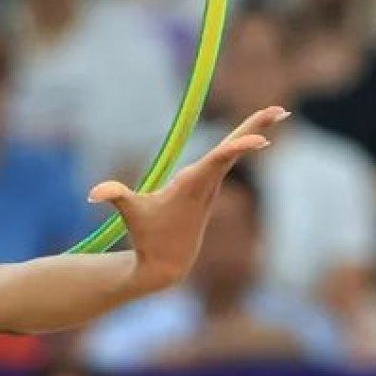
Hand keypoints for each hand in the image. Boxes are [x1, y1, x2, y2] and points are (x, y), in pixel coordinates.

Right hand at [90, 107, 286, 292]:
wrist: (168, 266)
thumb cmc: (148, 238)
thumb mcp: (132, 215)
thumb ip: (116, 198)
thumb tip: (94, 193)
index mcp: (193, 185)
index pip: (220, 160)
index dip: (239, 147)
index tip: (263, 140)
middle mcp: (207, 182)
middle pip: (235, 148)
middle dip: (256, 127)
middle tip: (281, 110)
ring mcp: (210, 185)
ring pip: (234, 150)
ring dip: (254, 129)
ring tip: (277, 112)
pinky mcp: (208, 186)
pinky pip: (228, 157)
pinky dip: (242, 142)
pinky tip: (255, 132)